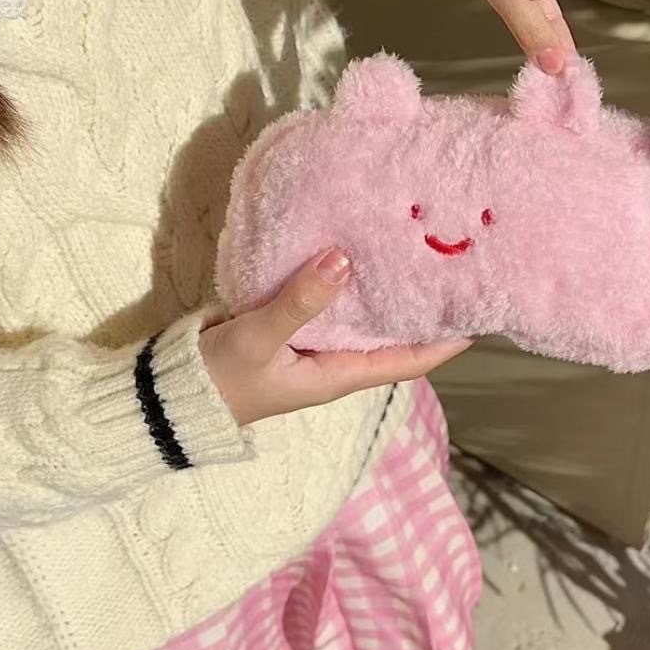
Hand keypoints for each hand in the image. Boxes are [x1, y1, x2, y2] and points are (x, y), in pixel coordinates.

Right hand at [200, 248, 470, 425]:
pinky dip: (348, 284)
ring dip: (388, 294)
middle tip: (453, 269)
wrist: (171, 395)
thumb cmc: (219, 378)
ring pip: (364, 319)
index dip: (444, 342)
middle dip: (423, 309)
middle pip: (393, 338)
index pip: (408, 361)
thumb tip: (344, 260)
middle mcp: (335, 362)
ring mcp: (313, 347)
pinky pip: (333, 307)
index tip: (479, 315)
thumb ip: (299, 302)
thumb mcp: (259, 339)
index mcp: (338, 375)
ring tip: (416, 254)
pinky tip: (356, 254)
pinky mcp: (292, 329)